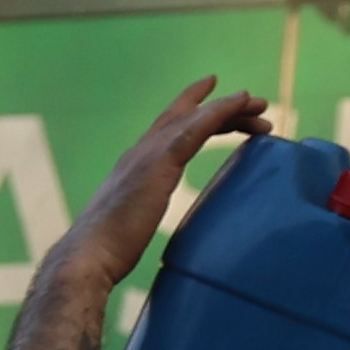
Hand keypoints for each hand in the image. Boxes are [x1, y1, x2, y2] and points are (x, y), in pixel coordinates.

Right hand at [55, 79, 266, 286]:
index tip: (215, 92)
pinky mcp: (159, 163)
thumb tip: (145, 222)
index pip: (167, 128)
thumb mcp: (130, 222)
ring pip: (196, 118)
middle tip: (255, 104)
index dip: (192, 108)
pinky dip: (219, 112)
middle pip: (186, 116)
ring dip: (230, 108)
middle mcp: (140, 151)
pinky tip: (240, 103)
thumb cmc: (107, 252)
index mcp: (133, 164)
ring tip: (261, 106)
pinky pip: (196, 129)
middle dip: (220, 107)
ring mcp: (148, 154)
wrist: (88, 258)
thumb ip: (141, 210)